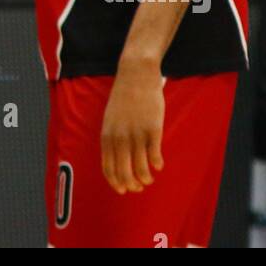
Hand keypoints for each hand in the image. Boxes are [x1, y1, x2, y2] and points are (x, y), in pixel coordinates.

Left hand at [101, 58, 163, 193]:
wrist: (135, 74)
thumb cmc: (124, 97)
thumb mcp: (110, 118)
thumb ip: (112, 138)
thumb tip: (117, 158)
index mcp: (107, 135)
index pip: (108, 168)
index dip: (116, 182)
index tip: (123, 190)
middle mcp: (119, 137)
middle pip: (124, 172)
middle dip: (131, 185)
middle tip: (139, 188)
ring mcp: (136, 133)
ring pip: (140, 168)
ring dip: (146, 178)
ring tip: (150, 179)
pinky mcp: (153, 128)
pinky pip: (154, 155)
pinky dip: (156, 164)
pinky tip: (158, 165)